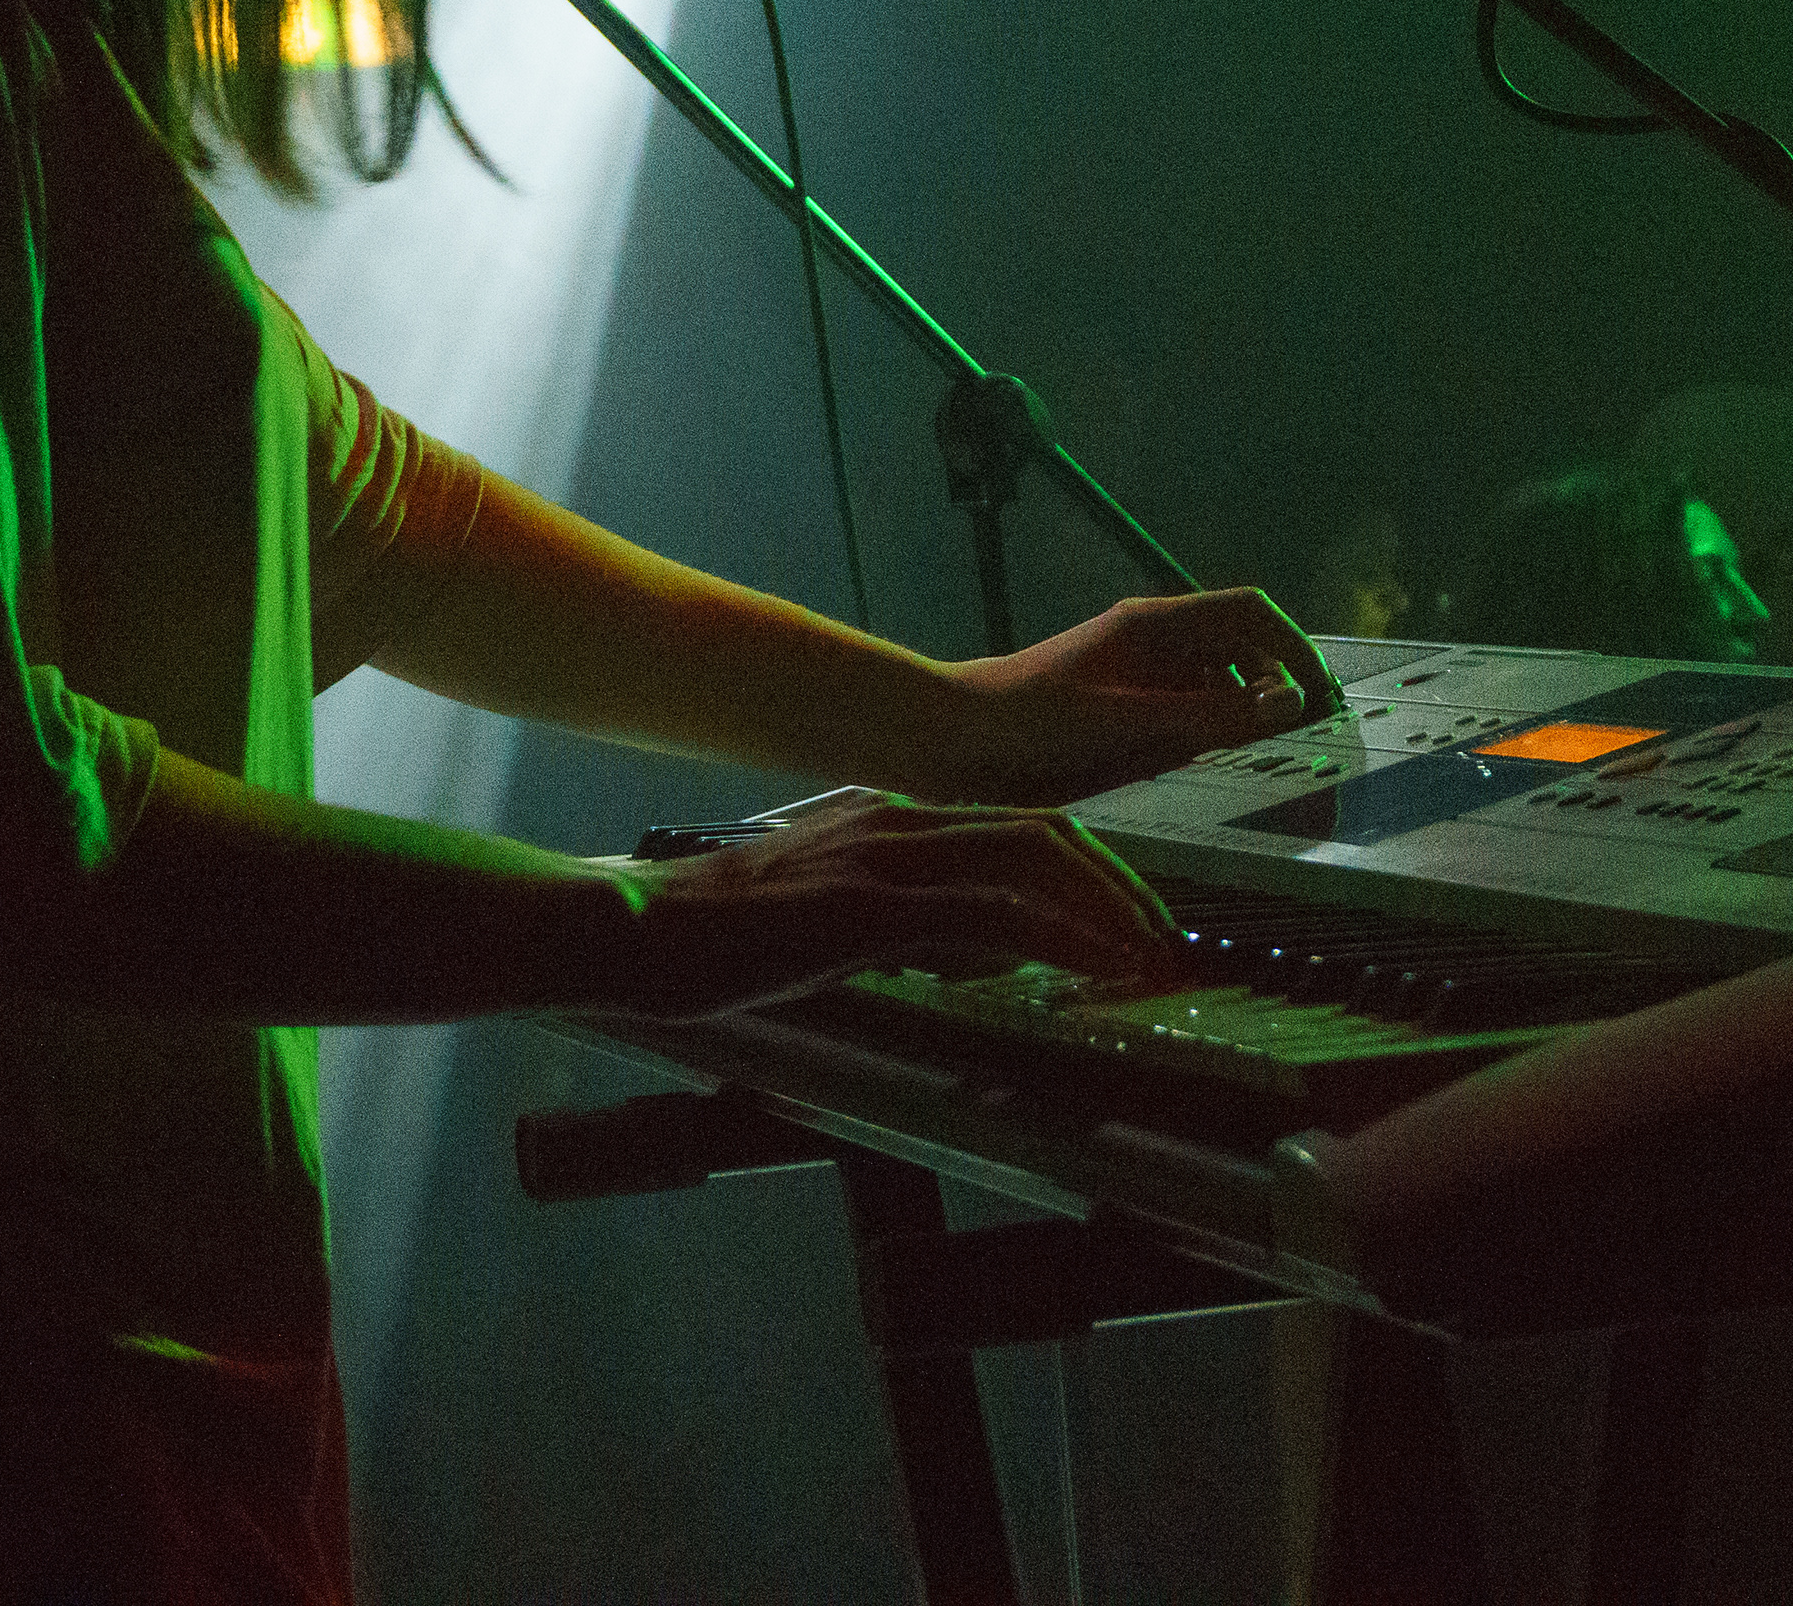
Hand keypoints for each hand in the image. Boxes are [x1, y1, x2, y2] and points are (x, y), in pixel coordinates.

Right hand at [613, 792, 1185, 1016]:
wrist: (627, 929)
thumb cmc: (707, 936)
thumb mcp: (821, 924)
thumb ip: (892, 929)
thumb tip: (956, 959)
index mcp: (886, 824)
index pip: (1015, 830)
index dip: (1088, 872)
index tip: (1129, 923)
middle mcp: (895, 823)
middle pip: (1044, 833)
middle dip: (1119, 886)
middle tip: (1165, 942)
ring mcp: (882, 858)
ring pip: (1030, 861)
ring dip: (1105, 910)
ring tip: (1150, 959)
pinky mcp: (866, 905)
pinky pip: (988, 912)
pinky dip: (1056, 937)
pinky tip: (1092, 968)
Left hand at [935, 587, 1329, 807]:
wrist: (955, 740)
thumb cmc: (1030, 719)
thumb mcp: (1128, 720)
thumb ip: (1209, 714)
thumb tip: (1290, 703)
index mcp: (1156, 625)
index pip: (1252, 612)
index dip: (1295, 647)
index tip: (1322, 699)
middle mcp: (1154, 644)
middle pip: (1243, 650)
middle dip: (1279, 689)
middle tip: (1309, 744)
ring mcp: (1140, 677)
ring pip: (1219, 687)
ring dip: (1247, 718)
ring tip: (1267, 765)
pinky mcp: (1125, 712)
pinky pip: (1188, 717)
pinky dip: (1211, 739)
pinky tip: (1212, 774)